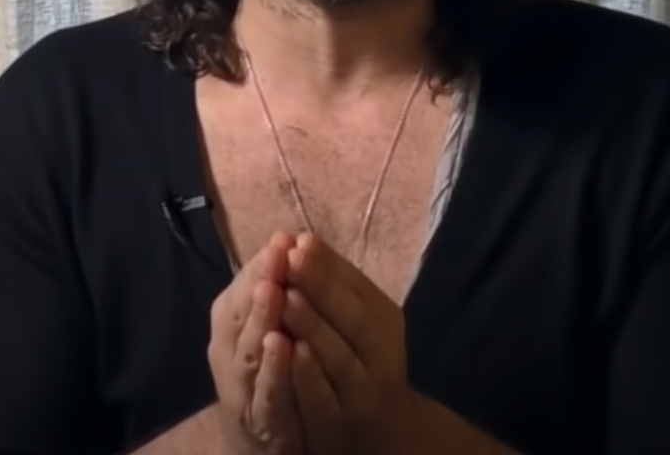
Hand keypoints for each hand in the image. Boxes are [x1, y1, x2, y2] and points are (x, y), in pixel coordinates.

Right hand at [207, 232, 304, 454]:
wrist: (260, 441)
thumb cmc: (268, 372)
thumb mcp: (267, 327)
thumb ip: (273, 292)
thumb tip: (289, 239)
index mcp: (231, 324)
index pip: (243, 286)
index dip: (262, 262)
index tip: (285, 236)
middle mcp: (228, 351)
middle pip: (240, 311)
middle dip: (260, 279)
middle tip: (278, 251)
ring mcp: (239, 387)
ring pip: (248, 349)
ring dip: (261, 317)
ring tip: (274, 289)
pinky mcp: (257, 419)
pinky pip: (265, 392)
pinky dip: (273, 369)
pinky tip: (284, 347)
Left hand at [278, 235, 420, 454]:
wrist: (380, 429)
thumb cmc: (361, 360)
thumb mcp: (358, 320)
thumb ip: (334, 286)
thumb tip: (299, 239)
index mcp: (384, 320)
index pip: (357, 287)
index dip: (327, 264)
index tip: (297, 239)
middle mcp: (381, 354)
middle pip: (352, 316)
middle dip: (319, 285)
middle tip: (289, 257)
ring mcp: (363, 391)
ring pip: (338, 355)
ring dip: (311, 324)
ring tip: (284, 296)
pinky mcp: (342, 423)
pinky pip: (323, 396)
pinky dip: (306, 373)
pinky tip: (288, 350)